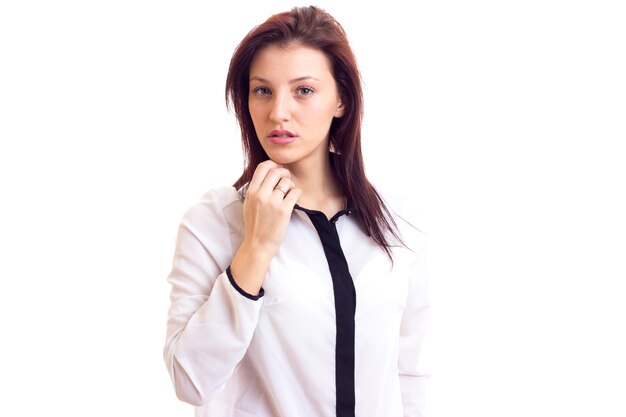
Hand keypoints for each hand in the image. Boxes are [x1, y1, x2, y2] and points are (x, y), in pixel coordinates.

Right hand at [230, 160, 301, 294]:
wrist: (258, 245)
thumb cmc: (254, 225)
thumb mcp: (248, 204)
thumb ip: (255, 189)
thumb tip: (267, 174)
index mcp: (251, 192)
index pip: (262, 167)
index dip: (273, 164)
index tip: (278, 168)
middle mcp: (261, 195)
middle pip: (276, 171)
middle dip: (284, 173)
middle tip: (287, 180)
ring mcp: (272, 202)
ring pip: (287, 181)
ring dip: (291, 185)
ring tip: (289, 193)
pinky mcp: (284, 210)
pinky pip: (295, 192)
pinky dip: (296, 194)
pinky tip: (293, 200)